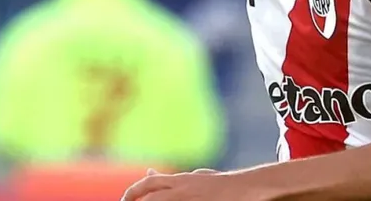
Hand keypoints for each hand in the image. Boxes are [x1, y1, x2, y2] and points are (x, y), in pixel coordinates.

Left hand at [122, 168, 269, 200]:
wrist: (245, 188)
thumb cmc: (220, 183)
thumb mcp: (195, 177)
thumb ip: (171, 178)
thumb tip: (148, 172)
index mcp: (180, 180)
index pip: (149, 183)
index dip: (133, 191)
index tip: (125, 199)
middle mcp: (182, 190)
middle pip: (151, 197)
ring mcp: (189, 200)